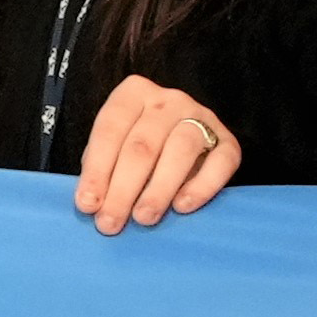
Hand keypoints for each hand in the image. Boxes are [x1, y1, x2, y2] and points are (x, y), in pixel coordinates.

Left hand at [77, 76, 241, 234]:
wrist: (188, 139)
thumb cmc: (137, 146)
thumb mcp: (114, 147)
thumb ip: (102, 168)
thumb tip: (93, 203)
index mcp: (132, 93)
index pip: (110, 129)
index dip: (97, 169)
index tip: (87, 204)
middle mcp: (168, 100)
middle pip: (142, 144)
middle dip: (123, 188)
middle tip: (111, 223)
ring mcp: (201, 117)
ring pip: (181, 150)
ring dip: (159, 189)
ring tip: (144, 218)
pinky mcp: (228, 141)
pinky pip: (221, 162)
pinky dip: (202, 186)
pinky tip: (182, 207)